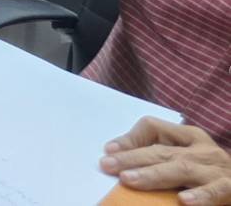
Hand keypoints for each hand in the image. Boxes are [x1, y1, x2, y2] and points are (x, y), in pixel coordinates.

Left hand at [101, 118, 230, 203]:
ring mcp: (217, 168)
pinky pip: (215, 191)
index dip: (129, 138)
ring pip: (182, 169)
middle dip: (133, 157)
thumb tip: (116, 156)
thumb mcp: (185, 158)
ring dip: (154, 174)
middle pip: (162, 150)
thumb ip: (159, 156)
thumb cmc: (211, 173)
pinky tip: (183, 201)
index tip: (108, 151)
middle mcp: (202, 149)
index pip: (152, 127)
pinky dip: (200, 196)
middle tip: (108, 165)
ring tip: (130, 179)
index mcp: (188, 136)